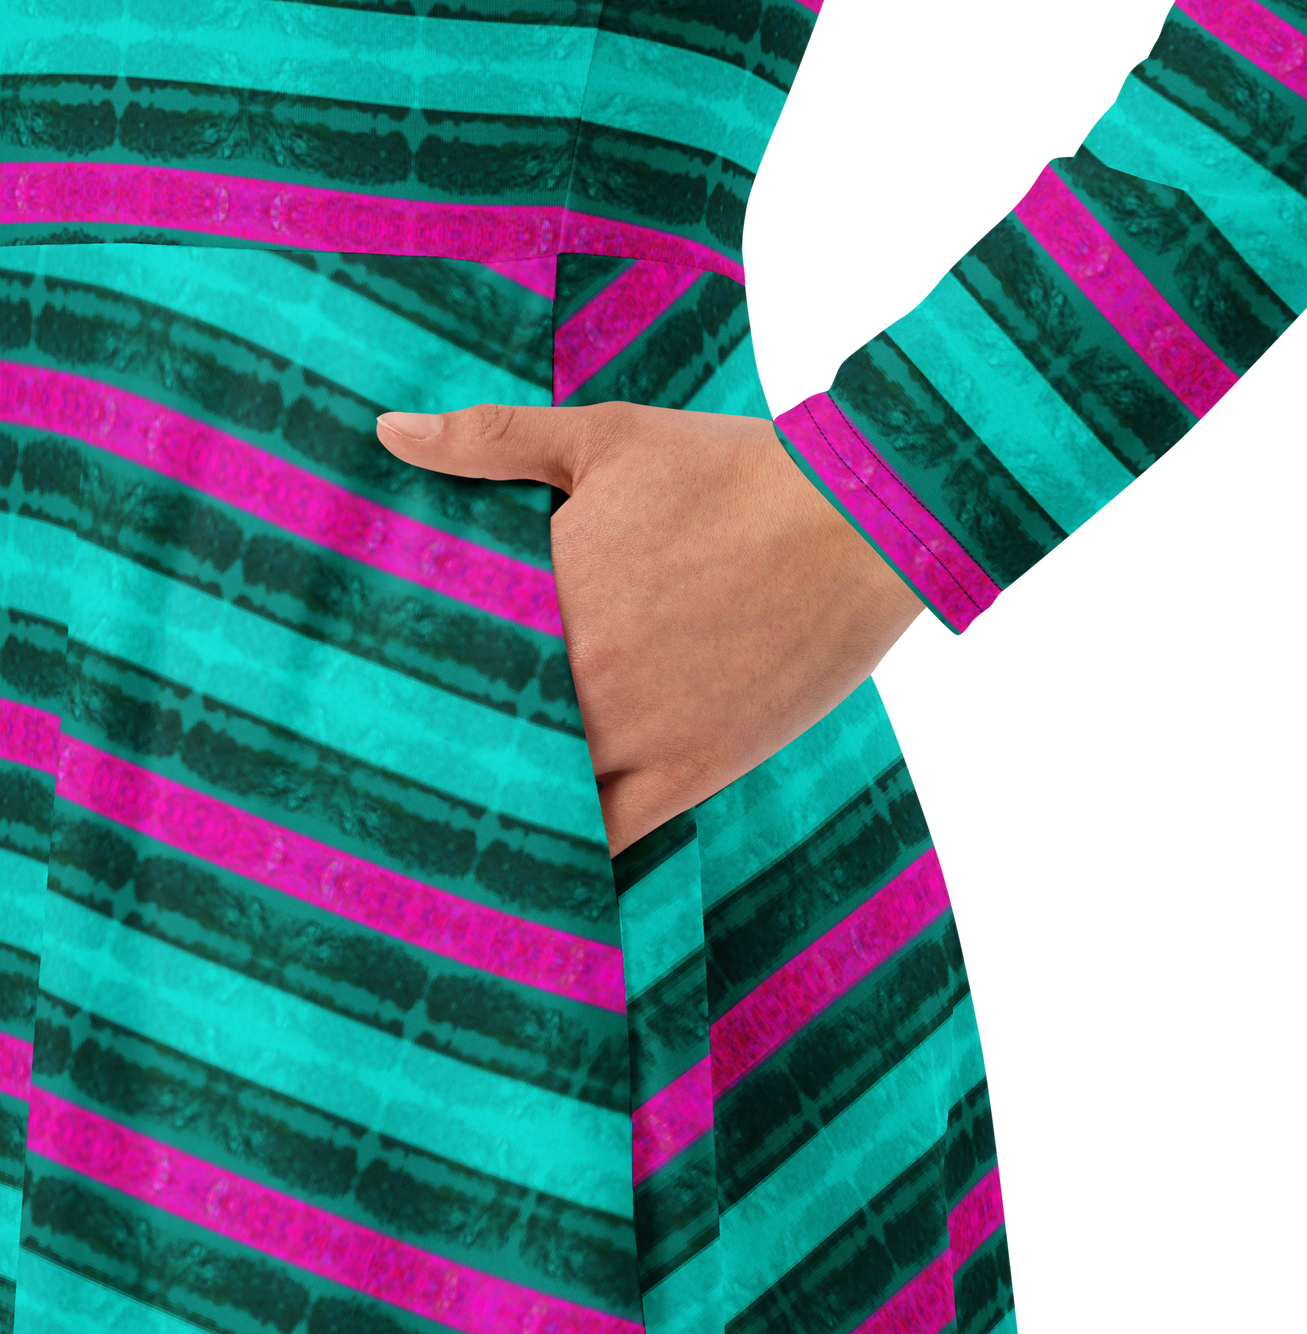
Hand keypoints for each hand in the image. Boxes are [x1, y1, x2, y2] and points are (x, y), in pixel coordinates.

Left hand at [376, 402, 925, 855]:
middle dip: (445, 748)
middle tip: (409, 765)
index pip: (438, 655)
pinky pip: (610, 838)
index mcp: (543, 591)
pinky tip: (543, 859)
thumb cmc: (734, 472)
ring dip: (504, 803)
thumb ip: (492, 440)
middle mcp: (575, 675)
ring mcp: (632, 733)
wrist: (858, 523)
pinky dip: (571, 850)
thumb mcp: (607, 437)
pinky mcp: (690, 772)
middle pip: (478, 737)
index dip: (404, 679)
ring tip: (466, 815)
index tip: (379, 693)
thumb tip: (390, 432)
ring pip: (535, 796)